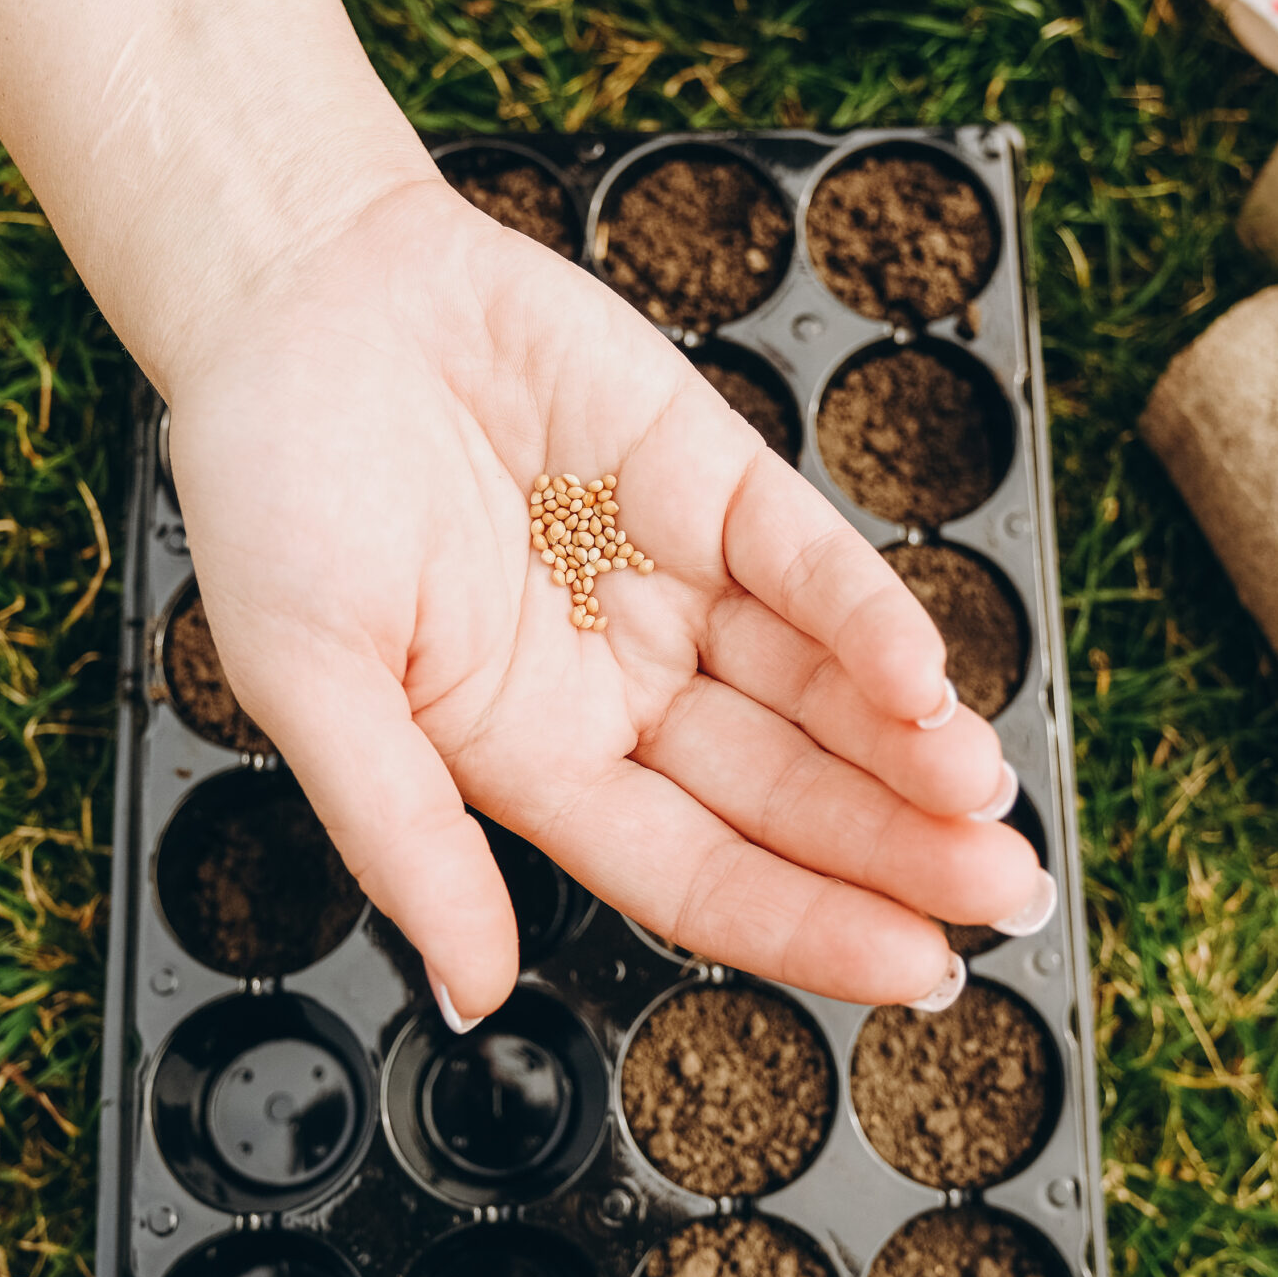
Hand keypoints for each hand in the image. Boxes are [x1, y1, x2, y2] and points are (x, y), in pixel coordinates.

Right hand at [162, 178, 1053, 1022]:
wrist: (301, 285)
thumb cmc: (275, 482)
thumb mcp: (306, 680)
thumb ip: (401, 836)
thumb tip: (473, 991)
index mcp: (531, 759)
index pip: (696, 873)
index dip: (803, 926)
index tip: (912, 972)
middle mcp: (623, 686)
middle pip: (784, 798)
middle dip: (895, 854)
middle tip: (1003, 900)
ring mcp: (678, 584)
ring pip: (822, 693)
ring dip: (910, 752)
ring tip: (989, 810)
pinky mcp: (715, 478)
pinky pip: (811, 563)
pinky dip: (871, 620)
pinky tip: (925, 681)